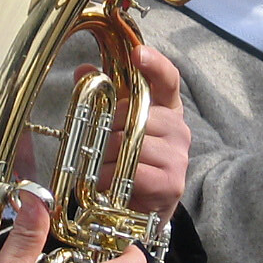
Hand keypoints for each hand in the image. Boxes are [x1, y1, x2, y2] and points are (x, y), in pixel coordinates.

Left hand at [84, 45, 189, 226]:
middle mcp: (179, 129)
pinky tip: (107, 183)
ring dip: (106, 157)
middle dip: (109, 127)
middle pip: (139, 112)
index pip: (168, 80)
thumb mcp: (113, 128)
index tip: (138, 53)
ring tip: (101, 168)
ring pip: (132, 142)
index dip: (155, 64)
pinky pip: (135, 171)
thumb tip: (84, 69)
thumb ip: (102, 98)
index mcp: (167, 109)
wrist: (137, 209)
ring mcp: (179, 156)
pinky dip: (112, 177)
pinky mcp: (173, 183)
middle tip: (99, 144)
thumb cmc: (125, 163)